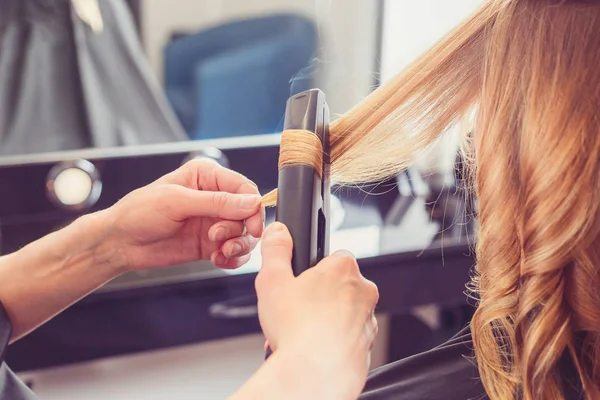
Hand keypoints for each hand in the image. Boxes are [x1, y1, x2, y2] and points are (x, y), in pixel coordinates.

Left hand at [102, 159, 264, 270]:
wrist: (119, 242)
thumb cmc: (139, 212)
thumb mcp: (177, 202)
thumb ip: (217, 203)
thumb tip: (252, 203)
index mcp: (207, 176)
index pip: (244, 188)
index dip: (253, 208)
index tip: (253, 227)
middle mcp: (215, 197)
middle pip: (249, 214)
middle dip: (240, 229)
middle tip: (220, 239)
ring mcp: (214, 222)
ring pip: (245, 234)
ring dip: (238, 246)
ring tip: (220, 252)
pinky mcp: (211, 244)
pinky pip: (234, 252)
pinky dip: (232, 259)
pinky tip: (218, 260)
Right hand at [255, 222, 378, 398]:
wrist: (316, 372)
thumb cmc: (297, 328)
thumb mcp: (272, 280)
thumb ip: (275, 251)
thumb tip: (278, 231)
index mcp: (344, 268)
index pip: (332, 258)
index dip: (311, 271)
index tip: (298, 285)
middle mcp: (363, 291)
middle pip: (338, 286)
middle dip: (318, 297)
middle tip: (295, 310)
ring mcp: (368, 319)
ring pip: (343, 313)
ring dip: (324, 320)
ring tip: (299, 333)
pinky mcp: (368, 345)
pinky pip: (347, 338)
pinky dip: (332, 341)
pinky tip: (312, 348)